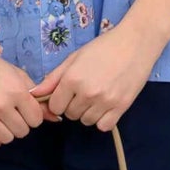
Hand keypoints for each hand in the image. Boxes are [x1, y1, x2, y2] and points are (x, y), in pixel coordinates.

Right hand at [0, 43, 62, 149]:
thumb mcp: (16, 74)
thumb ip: (35, 95)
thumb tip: (54, 117)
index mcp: (16, 91)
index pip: (36, 119)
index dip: (32, 116)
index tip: (24, 110)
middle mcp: (2, 105)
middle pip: (23, 131)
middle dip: (20, 124)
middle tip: (11, 114)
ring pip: (7, 139)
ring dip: (7, 132)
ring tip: (0, 120)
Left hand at [28, 24, 158, 128]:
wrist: (135, 43)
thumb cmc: (103, 47)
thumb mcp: (74, 58)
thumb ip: (53, 78)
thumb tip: (34, 94)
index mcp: (72, 79)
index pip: (55, 106)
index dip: (59, 101)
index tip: (67, 93)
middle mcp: (87, 93)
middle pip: (70, 115)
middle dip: (73, 105)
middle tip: (85, 90)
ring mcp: (105, 101)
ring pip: (86, 121)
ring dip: (88, 112)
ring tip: (97, 96)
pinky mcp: (121, 107)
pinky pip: (103, 126)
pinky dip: (103, 119)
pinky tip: (106, 106)